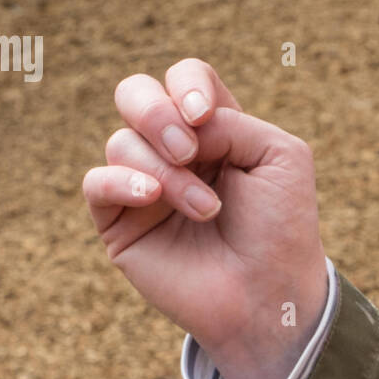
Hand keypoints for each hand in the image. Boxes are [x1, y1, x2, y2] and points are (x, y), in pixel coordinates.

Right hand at [82, 58, 327, 378]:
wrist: (271, 298)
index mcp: (215, 133)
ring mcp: (144, 187)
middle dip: (157, 113)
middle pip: (135, 94)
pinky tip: (152, 197)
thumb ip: (232, 120)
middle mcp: (175, 154)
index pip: (184, 80)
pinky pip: (96, 182)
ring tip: (206, 212)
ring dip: (167, 172)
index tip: (204, 114)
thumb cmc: (283, 232)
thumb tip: (180, 123)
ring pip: (122, 142)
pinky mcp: (120, 224)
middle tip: (190, 153)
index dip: (187, 85)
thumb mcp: (281, 157)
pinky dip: (121, 181)